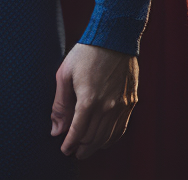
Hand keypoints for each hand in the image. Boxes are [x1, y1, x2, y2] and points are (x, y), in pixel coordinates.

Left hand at [51, 43, 137, 158]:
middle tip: (74, 152)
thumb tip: (56, 129)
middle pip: (93, 138)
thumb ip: (60, 104)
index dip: (69, 144)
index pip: (77, 132)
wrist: (114, 36)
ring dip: (96, 146)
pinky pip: (121, 128)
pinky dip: (111, 138)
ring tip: (86, 148)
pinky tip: (104, 139)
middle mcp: (107, 106)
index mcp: (88, 99)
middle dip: (82, 148)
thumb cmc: (86, 52)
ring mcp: (121, 105)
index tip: (64, 150)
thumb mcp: (65, 73)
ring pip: (108, 137)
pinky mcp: (131, 102)